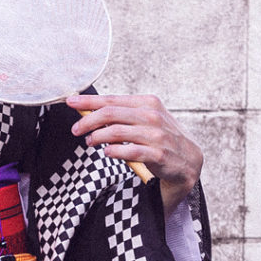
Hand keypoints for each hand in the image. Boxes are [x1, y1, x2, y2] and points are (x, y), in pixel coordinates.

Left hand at [66, 93, 202, 213]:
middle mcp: (153, 116)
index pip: (112, 100)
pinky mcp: (158, 154)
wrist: (189, 160)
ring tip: (90, 142)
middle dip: (88, 120)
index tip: (71, 102)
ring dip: (98, 137)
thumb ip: (124, 115)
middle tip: (76, 129)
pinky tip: (107, 152)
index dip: (89, 101)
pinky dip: (114, 152)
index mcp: (148, 103)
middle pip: (110, 114)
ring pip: (116, 132)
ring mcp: (156, 135)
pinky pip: (129, 152)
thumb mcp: (147, 120)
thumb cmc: (162, 138)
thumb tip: (92, 111)